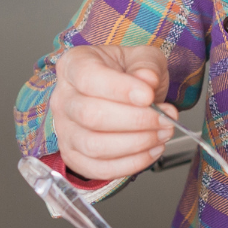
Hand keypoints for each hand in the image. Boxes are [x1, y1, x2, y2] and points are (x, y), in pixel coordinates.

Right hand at [47, 44, 177, 179]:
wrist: (122, 95)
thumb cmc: (128, 75)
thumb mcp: (143, 58)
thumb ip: (147, 66)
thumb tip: (148, 81)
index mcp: (74, 65)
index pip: (88, 78)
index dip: (119, 89)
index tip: (148, 95)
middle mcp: (63, 99)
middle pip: (90, 116)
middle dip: (135, 120)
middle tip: (164, 118)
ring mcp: (65, 130)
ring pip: (94, 146)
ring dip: (136, 144)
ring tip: (162, 133)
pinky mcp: (74, 156)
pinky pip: (99, 169)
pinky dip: (131, 164)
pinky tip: (152, 150)